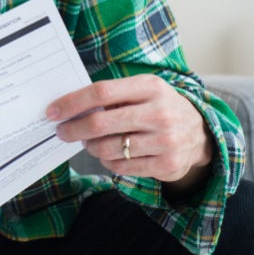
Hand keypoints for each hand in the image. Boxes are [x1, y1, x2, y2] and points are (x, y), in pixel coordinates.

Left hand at [48, 75, 211, 193]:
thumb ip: (113, 96)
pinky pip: (121, 167)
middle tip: (62, 132)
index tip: (53, 111)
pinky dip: (108, 162)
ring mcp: (165, 141)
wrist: (200, 134)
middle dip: (74, 129)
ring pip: (108, 149)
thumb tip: (70, 107)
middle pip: (101, 123)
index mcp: (151, 87)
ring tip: (91, 143)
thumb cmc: (160, 107)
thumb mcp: (144, 91)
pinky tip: (110, 154)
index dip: (73, 102)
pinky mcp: (166, 165)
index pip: (102, 92)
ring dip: (91, 147)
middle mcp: (160, 113)